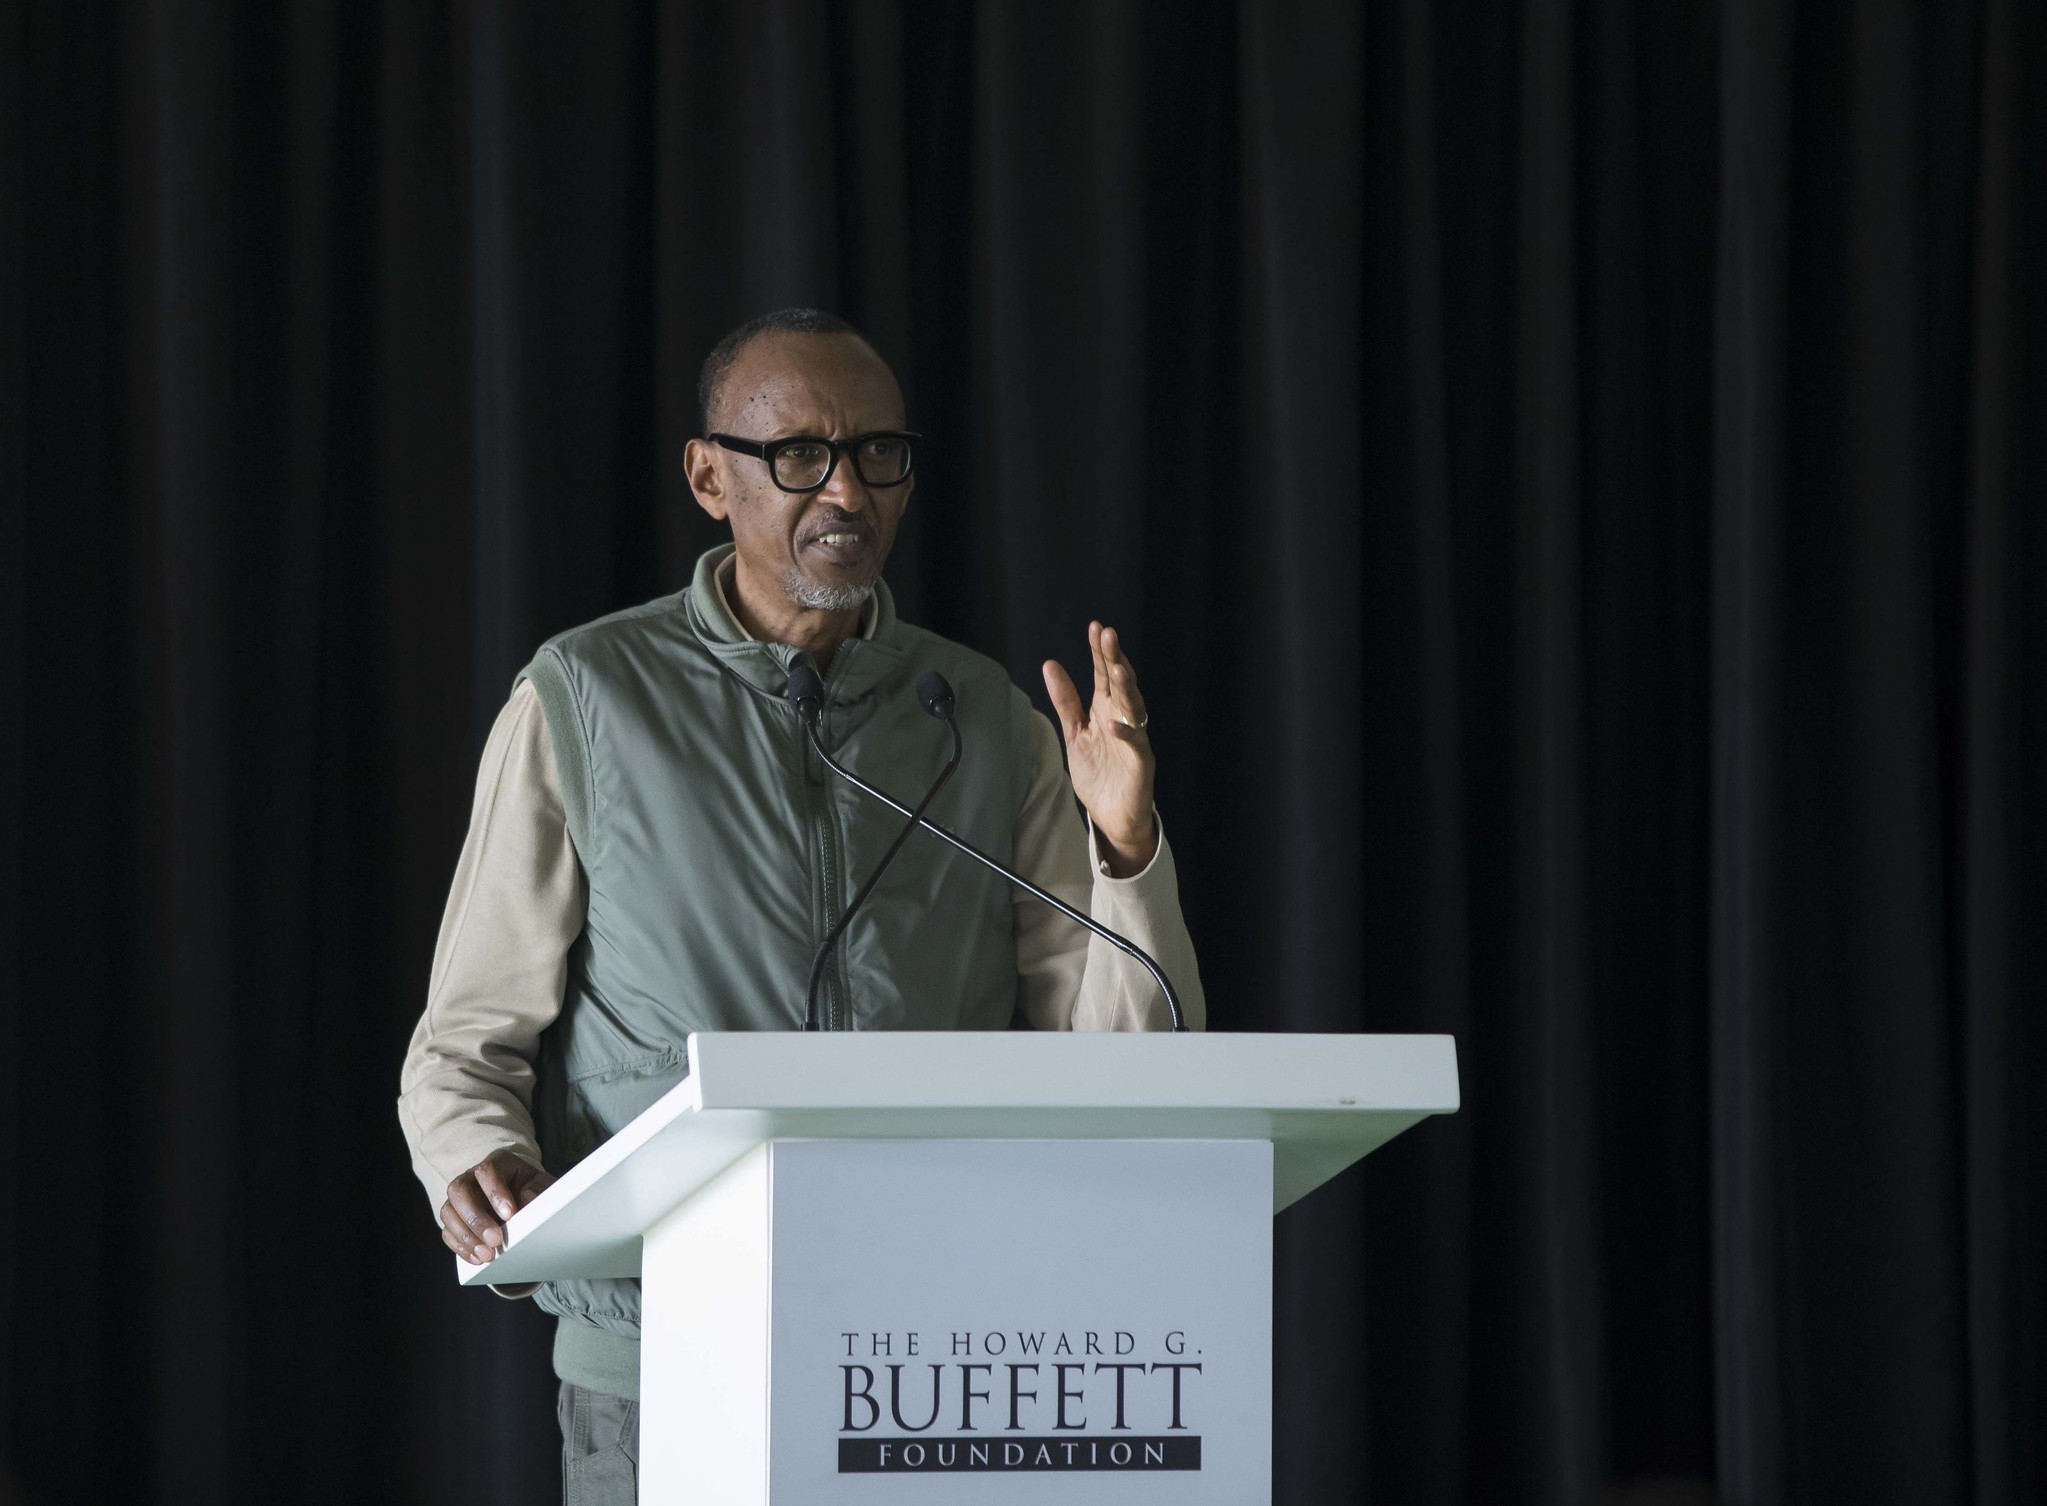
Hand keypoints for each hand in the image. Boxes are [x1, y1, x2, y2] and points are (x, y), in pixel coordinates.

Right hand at [440, 1148, 553, 1264]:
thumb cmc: (532, 1189)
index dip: (495, 1192)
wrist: (523, 1200)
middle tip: (495, 1239)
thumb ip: (537, 1190)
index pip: (486, 1171)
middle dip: (476, 1218)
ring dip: (466, 1236)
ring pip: (448, 1212)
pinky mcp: (454, 1219)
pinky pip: (447, 1232)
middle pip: (459, 1190)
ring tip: (487, 1254)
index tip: (509, 1215)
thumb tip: (527, 1200)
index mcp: (496, 1163)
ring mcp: (460, 1199)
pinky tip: (477, 1257)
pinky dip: (461, 1247)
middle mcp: (471, 1178)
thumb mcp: (541, 1185)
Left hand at [1043, 621, 1157, 876]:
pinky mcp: (1140, 763)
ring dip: (1126, 688)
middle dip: (1114, 659)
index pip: (1104, 675)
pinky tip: (1116, 722)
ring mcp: (1134, 740)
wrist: (1112, 816)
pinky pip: (1136, 745)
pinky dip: (1127, 733)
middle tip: (1108, 634)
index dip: (1099, 652)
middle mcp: (1123, 720)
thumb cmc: (1098, 774)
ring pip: (1133, 708)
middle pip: (1120, 684)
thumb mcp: (1075, 733)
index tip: (1095, 627)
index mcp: (1106, 711)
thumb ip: (1066, 701)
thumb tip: (1050, 664)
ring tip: (1117, 668)